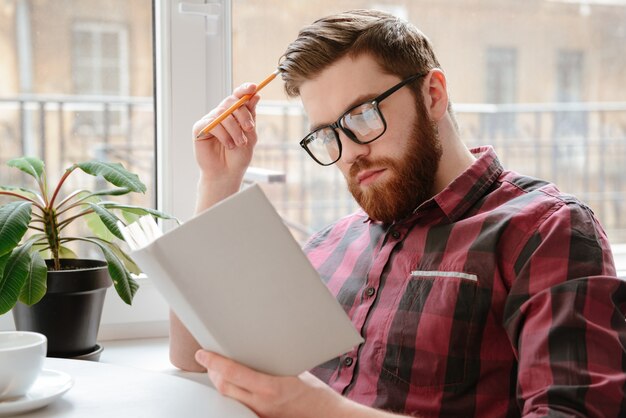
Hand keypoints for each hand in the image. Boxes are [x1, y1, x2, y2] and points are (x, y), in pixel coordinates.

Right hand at [192, 83, 260, 181]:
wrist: (227, 173)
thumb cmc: (238, 156)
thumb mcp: (250, 135)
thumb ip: (251, 116)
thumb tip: (255, 95)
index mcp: (235, 114)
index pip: (238, 95)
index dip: (245, 89)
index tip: (253, 88)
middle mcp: (222, 114)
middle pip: (231, 102)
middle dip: (243, 114)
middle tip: (249, 128)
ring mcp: (210, 120)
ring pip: (223, 114)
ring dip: (235, 130)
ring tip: (239, 143)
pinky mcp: (200, 128)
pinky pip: (213, 124)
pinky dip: (224, 135)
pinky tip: (228, 145)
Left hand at [195, 350, 346, 417]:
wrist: (328, 416)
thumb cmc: (317, 394)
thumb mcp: (296, 370)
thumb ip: (273, 364)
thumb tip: (256, 350)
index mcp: (271, 388)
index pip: (233, 373)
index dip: (214, 362)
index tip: (203, 353)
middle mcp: (262, 403)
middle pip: (225, 387)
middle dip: (212, 372)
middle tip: (208, 358)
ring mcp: (261, 413)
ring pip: (229, 397)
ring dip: (220, 382)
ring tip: (217, 368)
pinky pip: (240, 403)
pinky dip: (232, 392)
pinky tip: (233, 383)